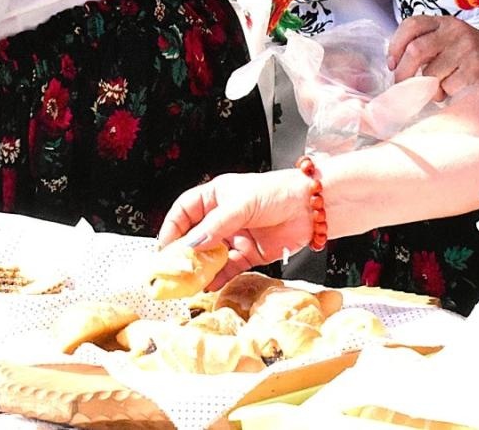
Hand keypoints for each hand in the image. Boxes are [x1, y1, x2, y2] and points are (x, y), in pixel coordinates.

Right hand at [158, 169, 315, 284]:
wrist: (314, 208)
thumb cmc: (280, 192)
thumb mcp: (243, 203)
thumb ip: (217, 224)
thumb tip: (191, 244)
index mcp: (216, 196)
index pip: (184, 211)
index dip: (172, 228)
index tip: (164, 247)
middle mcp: (223, 217)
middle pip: (195, 237)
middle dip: (184, 254)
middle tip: (173, 271)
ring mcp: (236, 237)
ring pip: (210, 256)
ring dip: (200, 269)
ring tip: (189, 282)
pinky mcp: (250, 254)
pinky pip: (229, 269)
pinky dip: (219, 279)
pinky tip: (210, 286)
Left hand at [387, 15, 478, 97]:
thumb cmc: (469, 54)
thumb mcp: (448, 40)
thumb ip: (425, 45)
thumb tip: (395, 66)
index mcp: (444, 22)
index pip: (411, 25)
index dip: (395, 45)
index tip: (392, 63)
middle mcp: (455, 31)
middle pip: (415, 50)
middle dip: (403, 73)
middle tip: (401, 85)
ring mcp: (466, 49)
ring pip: (431, 74)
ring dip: (428, 88)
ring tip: (436, 88)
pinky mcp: (475, 69)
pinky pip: (447, 87)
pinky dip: (443, 94)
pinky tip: (452, 89)